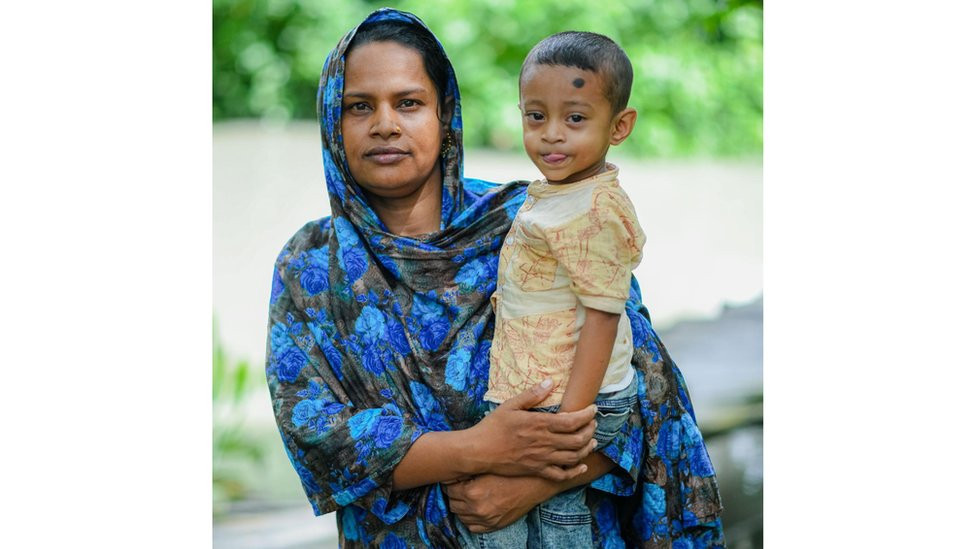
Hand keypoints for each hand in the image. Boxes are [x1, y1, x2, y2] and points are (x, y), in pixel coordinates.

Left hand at [445, 474, 554, 532]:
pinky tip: (475, 508)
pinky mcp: (494, 526)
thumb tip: (453, 471)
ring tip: (468, 496)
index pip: (448, 489)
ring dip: (461, 507)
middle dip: (454, 494)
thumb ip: (468, 471)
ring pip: (460, 516)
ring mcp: (485, 519)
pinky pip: (472, 527)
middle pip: (452, 503)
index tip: (455, 478)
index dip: (451, 482)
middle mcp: (477, 508)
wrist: (533, 484)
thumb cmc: (511, 472)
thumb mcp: (487, 467)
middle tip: (461, 485)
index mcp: (472, 492)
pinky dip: (470, 519)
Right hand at [466, 380, 597, 480]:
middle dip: (591, 431)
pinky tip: (581, 465)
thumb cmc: (493, 426)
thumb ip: (532, 395)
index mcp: (539, 424)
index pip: (572, 421)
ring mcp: (542, 458)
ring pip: (573, 456)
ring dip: (587, 448)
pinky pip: (561, 474)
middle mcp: (544, 442)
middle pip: (578, 439)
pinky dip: (575, 471)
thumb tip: (550, 382)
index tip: (593, 409)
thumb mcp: (510, 405)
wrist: (479, 451)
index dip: (586, 415)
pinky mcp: (537, 470)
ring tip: (593, 441)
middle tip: (594, 424)